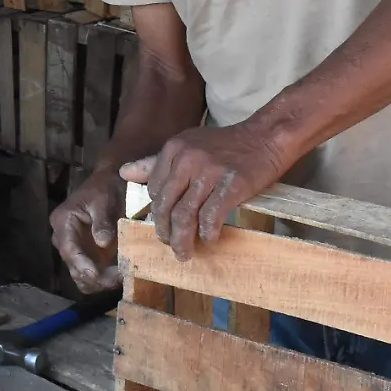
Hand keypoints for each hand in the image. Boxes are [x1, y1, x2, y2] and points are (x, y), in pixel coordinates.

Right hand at [50, 165, 124, 292]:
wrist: (109, 184)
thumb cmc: (104, 188)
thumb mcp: (104, 200)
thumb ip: (102, 221)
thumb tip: (102, 243)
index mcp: (63, 222)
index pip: (68, 248)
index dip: (80, 264)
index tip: (94, 274)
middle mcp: (64, 239)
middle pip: (73, 266)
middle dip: (94, 277)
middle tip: (118, 276)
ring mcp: (76, 249)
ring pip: (81, 276)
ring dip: (99, 282)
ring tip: (121, 277)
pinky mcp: (87, 256)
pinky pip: (90, 275)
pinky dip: (103, 280)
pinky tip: (119, 276)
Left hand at [120, 123, 286, 261]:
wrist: (266, 137)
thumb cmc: (226, 146)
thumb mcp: (187, 145)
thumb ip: (155, 162)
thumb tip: (124, 173)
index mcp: (174, 149)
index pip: (154, 190)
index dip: (158, 213)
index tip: (165, 225)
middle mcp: (188, 159)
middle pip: (165, 206)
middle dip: (165, 232)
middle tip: (171, 246)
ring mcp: (209, 171)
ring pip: (184, 215)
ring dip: (182, 240)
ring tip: (185, 253)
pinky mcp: (231, 184)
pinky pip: (210, 216)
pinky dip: (208, 232)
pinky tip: (210, 238)